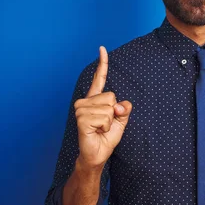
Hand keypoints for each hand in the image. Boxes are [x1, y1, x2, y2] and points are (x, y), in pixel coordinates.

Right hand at [74, 46, 132, 168]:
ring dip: (110, 122)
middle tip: (105, 125)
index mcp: (94, 99)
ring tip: (100, 129)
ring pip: (109, 107)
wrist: (96, 155)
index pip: (99, 78)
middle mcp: (85, 101)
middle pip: (111, 96)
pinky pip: (105, 117)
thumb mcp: (120, 121)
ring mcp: (81, 109)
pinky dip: (106, 127)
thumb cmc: (106, 138)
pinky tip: (97, 131)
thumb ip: (123, 109)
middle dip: (114, 113)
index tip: (102, 48)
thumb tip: (120, 104)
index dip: (102, 64)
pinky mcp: (81, 118)